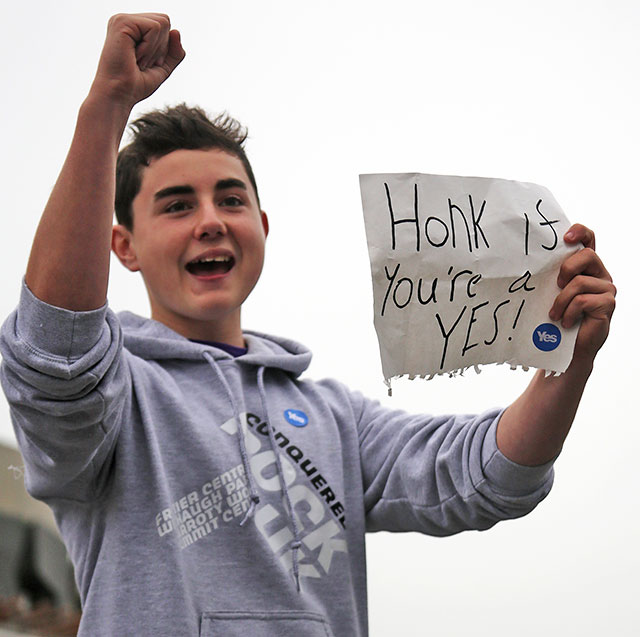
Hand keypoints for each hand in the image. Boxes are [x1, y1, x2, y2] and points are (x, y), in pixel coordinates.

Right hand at [90, 13, 184, 108]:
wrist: (118, 95)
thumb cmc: (136, 85)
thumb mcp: (162, 68)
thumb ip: (174, 52)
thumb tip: (177, 31)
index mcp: (133, 28)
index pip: (164, 25)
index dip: (163, 48)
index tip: (147, 63)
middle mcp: (126, 20)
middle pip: (165, 21)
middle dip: (161, 47)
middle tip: (142, 62)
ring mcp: (122, 19)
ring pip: (162, 23)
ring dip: (155, 49)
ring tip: (137, 60)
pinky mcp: (122, 22)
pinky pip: (155, 27)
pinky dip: (150, 47)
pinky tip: (135, 56)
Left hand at [549, 224, 615, 364]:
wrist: (568, 348)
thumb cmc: (557, 318)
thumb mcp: (551, 292)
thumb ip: (550, 276)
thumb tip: (524, 264)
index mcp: (585, 267)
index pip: (588, 240)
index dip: (580, 232)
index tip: (565, 237)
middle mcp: (599, 274)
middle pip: (586, 255)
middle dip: (566, 269)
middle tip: (556, 285)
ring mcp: (606, 289)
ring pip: (580, 282)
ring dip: (561, 300)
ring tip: (554, 314)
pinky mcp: (608, 304)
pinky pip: (583, 300)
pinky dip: (569, 312)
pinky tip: (565, 322)